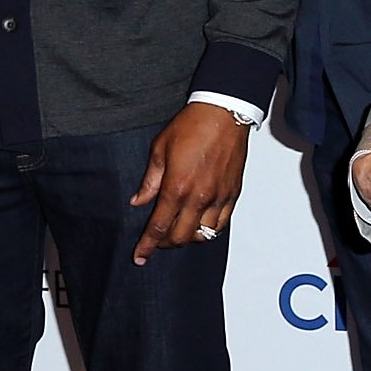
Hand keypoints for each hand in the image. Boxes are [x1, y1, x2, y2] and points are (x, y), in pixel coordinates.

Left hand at [128, 102, 249, 262]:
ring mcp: (218, 198)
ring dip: (188, 237)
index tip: (140, 256)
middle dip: (165, 244)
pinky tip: (200, 225)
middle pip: (180, 237)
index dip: (147, 245)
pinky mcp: (232, 194)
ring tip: (178, 231)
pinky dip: (209, 230)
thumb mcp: (159, 150)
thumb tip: (138, 201)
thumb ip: (149, 181)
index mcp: (177, 187)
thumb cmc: (192, 126)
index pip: (158, 227)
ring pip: (203, 235)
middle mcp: (199, 197)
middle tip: (157, 241)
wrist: (224, 113)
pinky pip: (221, 224)